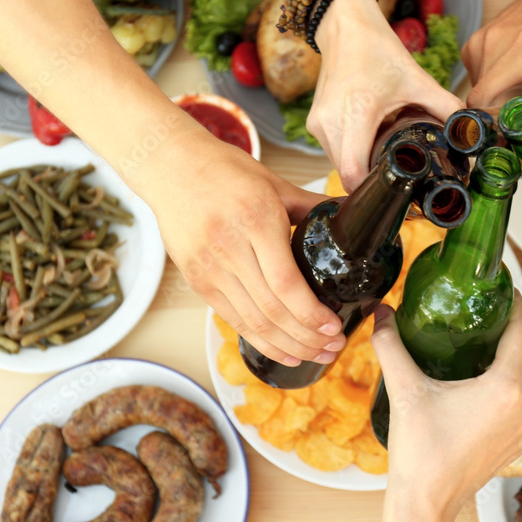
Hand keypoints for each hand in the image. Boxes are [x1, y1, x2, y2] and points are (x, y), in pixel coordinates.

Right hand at [143, 135, 345, 365]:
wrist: (170, 166)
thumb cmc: (224, 171)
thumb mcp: (273, 182)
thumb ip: (311, 205)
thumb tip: (351, 213)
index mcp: (255, 222)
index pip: (286, 283)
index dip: (312, 314)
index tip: (336, 327)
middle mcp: (229, 249)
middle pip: (272, 310)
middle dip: (308, 337)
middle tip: (336, 347)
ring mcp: (210, 269)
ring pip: (253, 322)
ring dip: (289, 346)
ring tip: (318, 355)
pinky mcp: (198, 282)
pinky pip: (233, 321)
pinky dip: (261, 342)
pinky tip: (285, 352)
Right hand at [309, 0, 462, 190]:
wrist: (345, 27)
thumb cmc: (377, 50)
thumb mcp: (417, 80)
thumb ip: (446, 107)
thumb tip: (469, 132)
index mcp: (357, 114)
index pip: (354, 174)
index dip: (374, 190)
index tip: (397, 193)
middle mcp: (331, 123)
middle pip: (349, 175)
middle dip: (373, 181)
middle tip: (400, 179)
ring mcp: (318, 125)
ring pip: (340, 166)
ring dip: (362, 166)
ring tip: (385, 155)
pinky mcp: (314, 124)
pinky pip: (334, 152)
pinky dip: (352, 153)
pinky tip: (370, 141)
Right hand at [370, 294, 521, 513]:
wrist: (426, 504)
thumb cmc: (420, 452)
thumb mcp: (405, 391)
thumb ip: (390, 345)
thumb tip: (378, 312)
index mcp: (506, 388)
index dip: (515, 303)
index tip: (502, 286)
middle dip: (504, 328)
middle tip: (479, 309)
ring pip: (521, 377)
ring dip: (504, 357)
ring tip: (477, 340)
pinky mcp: (518, 441)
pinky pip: (518, 401)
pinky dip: (504, 384)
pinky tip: (478, 379)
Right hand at [462, 0, 521, 138]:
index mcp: (520, 50)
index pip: (484, 102)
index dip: (495, 127)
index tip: (514, 140)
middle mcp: (493, 43)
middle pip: (480, 102)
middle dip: (500, 120)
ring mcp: (481, 41)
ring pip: (476, 92)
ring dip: (497, 104)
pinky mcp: (476, 43)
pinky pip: (476, 79)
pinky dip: (493, 89)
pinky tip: (516, 85)